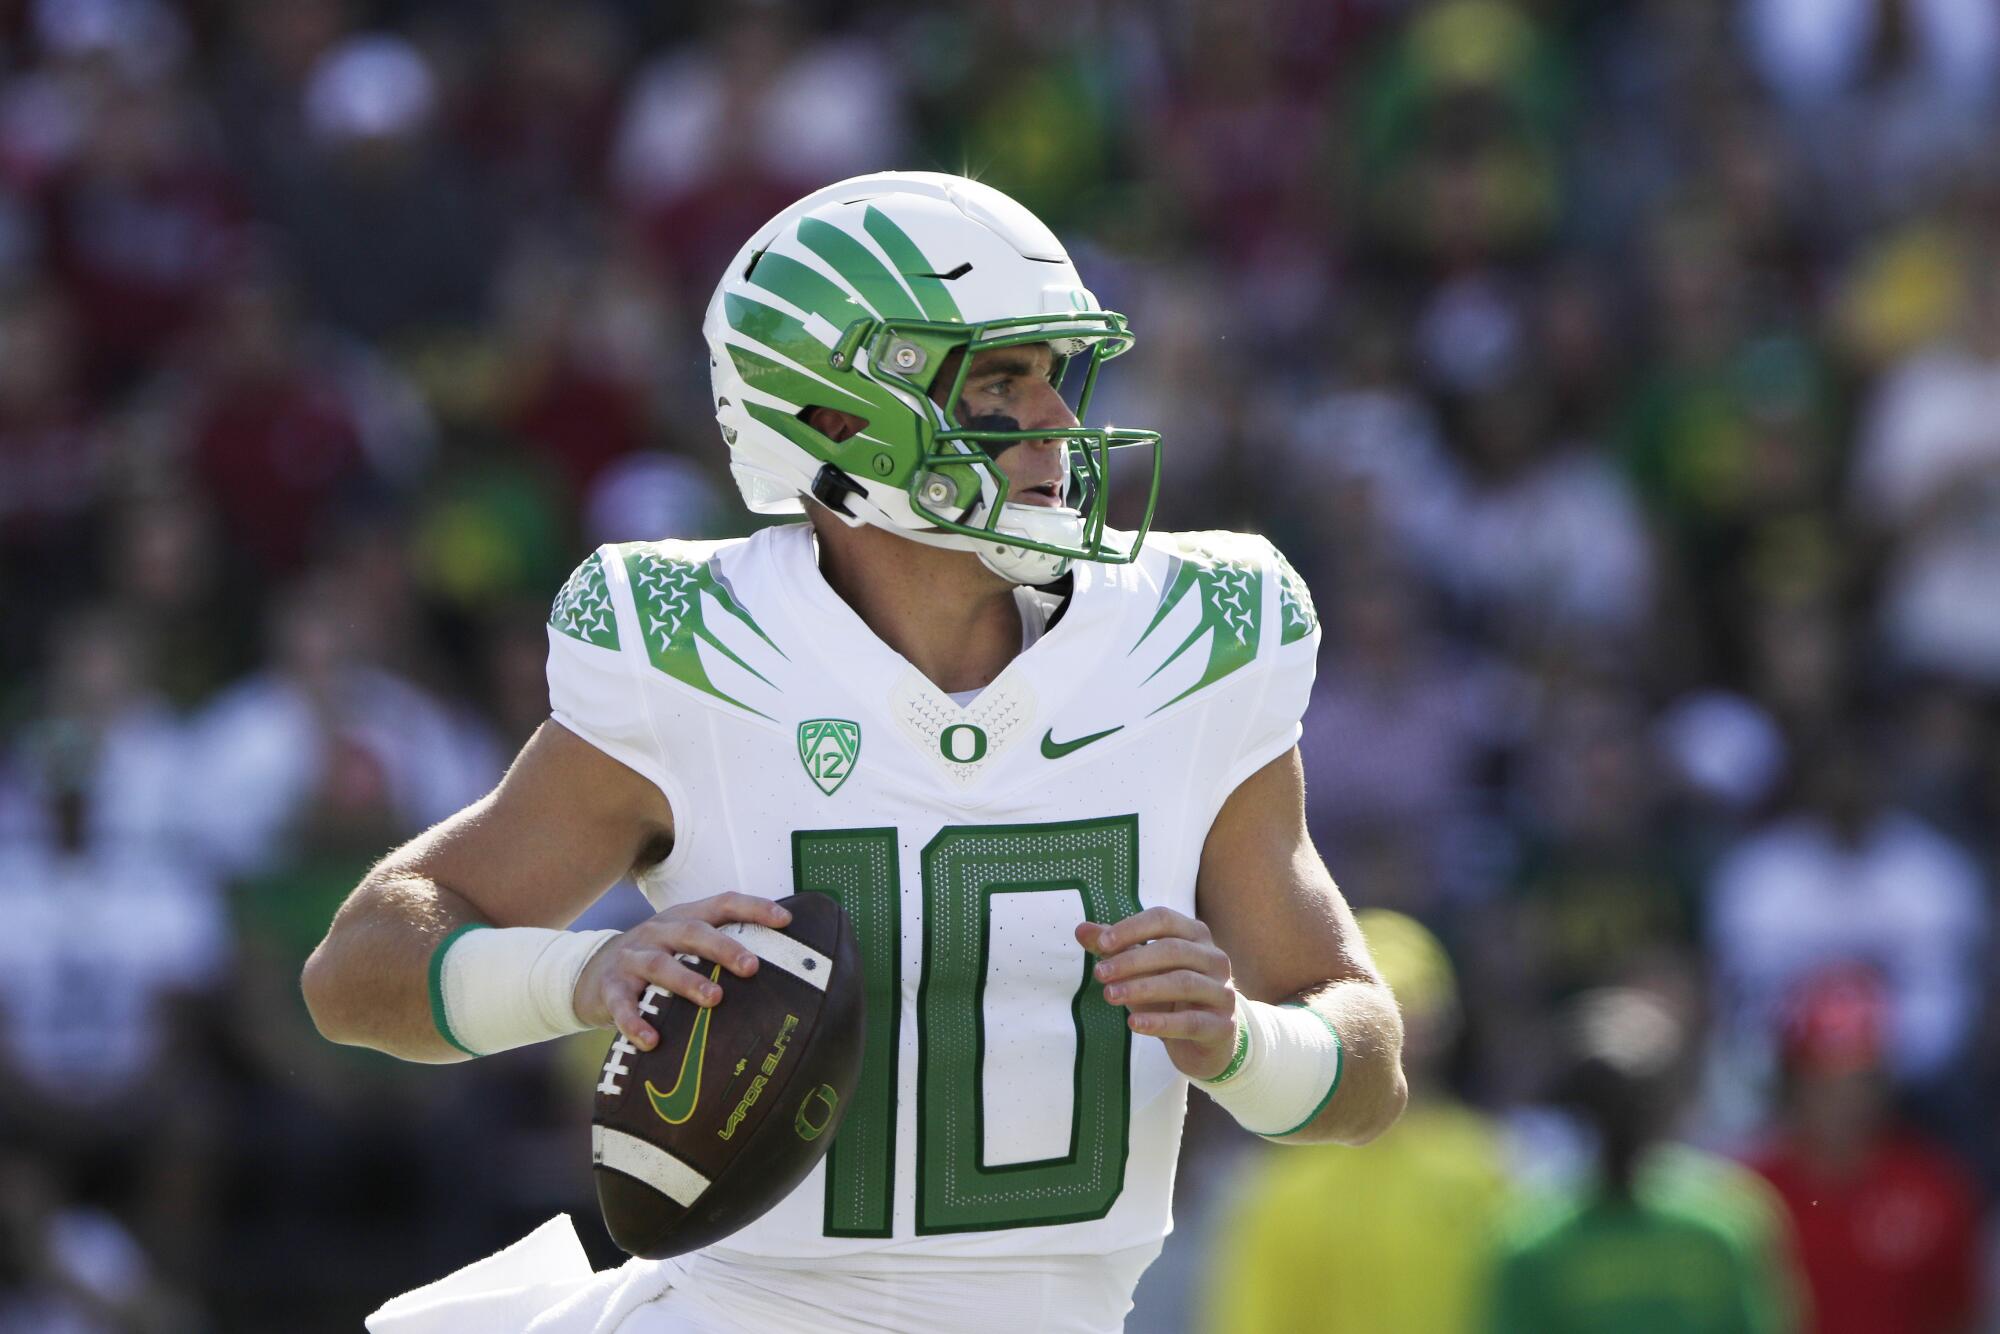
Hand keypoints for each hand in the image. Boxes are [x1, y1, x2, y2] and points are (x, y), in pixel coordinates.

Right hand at [573, 893, 791, 1050]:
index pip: (721, 904)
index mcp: (682, 918)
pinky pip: (623, 1005)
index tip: (785, 920)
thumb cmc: (654, 960)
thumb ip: (717, 950)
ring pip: (660, 965)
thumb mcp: (682, 944)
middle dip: (724, 948)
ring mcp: (632, 959)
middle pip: (692, 932)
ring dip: (688, 981)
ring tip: (714, 999)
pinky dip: (636, 1022)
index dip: (753, 908)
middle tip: (751, 967)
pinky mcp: (610, 989)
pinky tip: (652, 1041)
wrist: (589, 973)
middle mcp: (658, 932)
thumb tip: (780, 969)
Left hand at [1075, 907, 1236, 1080]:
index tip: (1101, 944)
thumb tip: (1081, 930)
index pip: (1164, 919)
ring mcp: (1222, 992)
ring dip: (1142, 988)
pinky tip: (1133, 1023)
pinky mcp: (1222, 1025)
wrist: (1206, 1041)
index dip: (1132, 929)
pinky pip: (1191, 1021)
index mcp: (1196, 935)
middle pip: (1172, 950)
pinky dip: (1160, 1023)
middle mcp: (1215, 958)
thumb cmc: (1170, 996)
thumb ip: (1114, 948)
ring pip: (1183, 983)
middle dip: (1132, 960)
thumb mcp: (1141, 970)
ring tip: (1110, 996)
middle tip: (1099, 974)